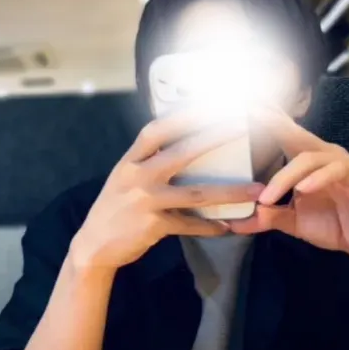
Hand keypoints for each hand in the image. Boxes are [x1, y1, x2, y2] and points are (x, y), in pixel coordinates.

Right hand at [69, 113, 262, 272]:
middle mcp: (136, 176)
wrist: (93, 246)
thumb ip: (146, 162)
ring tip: (255, 189)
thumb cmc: (115, 207)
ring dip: (228, 192)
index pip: (156, 130)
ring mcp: (145, 202)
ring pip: (195, 194)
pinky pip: (190, 225)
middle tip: (241, 126)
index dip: (181, 116)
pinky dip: (210, 227)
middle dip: (213, 137)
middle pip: (181, 153)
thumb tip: (180, 144)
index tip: (207, 103)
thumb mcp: (123, 178)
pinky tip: (228, 226)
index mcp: (129, 161)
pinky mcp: (153, 227)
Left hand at [231, 107, 348, 257]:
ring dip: (285, 177)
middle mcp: (323, 155)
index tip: (247, 104)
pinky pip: (337, 171)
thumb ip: (268, 218)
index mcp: (306, 160)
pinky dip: (318, 179)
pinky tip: (304, 188)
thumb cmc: (333, 223)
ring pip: (309, 158)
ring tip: (267, 198)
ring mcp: (342, 163)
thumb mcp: (294, 222)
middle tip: (253, 112)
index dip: (267, 119)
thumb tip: (236, 221)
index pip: (284, 135)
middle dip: (274, 122)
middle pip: (295, 133)